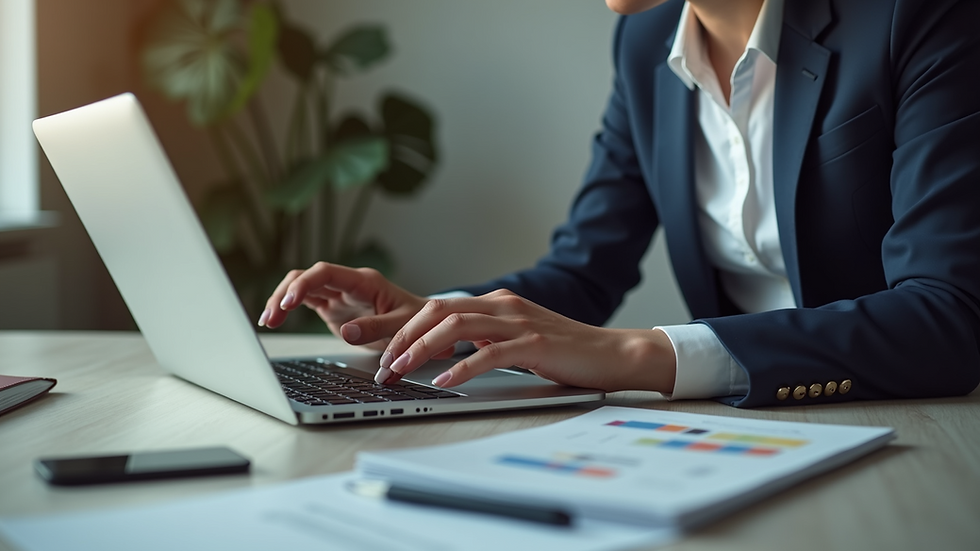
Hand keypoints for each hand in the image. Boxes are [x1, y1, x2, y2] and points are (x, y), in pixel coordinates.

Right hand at [259, 262, 428, 351]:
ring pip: (300, 287)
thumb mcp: (403, 326)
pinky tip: (274, 320)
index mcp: (364, 282)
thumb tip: (346, 332)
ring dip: (281, 301)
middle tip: (271, 317)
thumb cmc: (417, 321)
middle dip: (284, 293)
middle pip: (306, 277)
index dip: (304, 284)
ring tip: (267, 321)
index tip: (289, 302)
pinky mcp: (332, 307)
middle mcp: (347, 284)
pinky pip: (304, 301)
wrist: (424, 325)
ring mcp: (337, 295)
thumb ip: (376, 328)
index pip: (325, 273)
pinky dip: (287, 309)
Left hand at [375, 289, 676, 391]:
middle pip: (438, 311)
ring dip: (422, 350)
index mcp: (496, 303)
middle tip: (384, 364)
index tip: (386, 354)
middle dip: (404, 336)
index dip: (406, 329)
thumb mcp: (516, 340)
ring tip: (401, 370)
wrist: (613, 354)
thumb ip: (485, 339)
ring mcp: (519, 321)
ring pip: (456, 326)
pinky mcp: (533, 342)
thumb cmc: (564, 352)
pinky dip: (460, 368)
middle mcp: (503, 305)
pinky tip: (443, 382)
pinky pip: (488, 353)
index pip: (438, 307)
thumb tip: (444, 355)